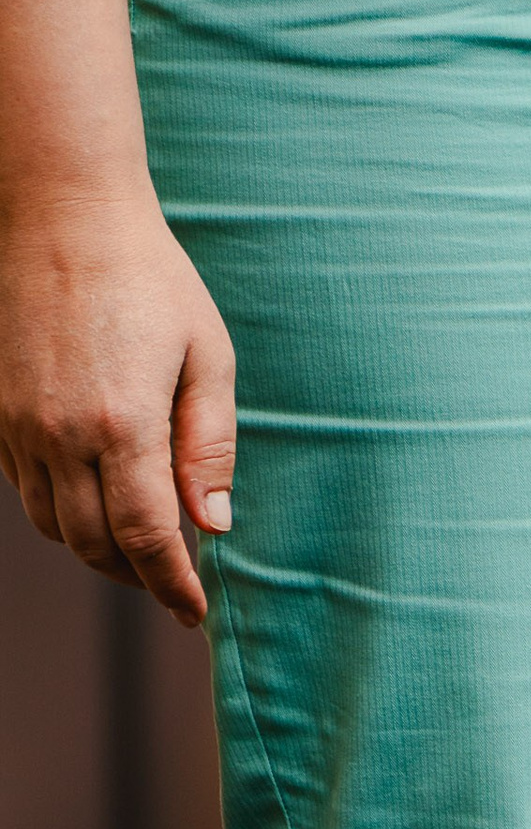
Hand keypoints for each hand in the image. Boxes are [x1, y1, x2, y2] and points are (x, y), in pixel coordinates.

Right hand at [0, 190, 236, 625]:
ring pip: (53, 525)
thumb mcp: (207, 356)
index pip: (145, 537)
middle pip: (94, 545)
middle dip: (136, 577)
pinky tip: (95, 499)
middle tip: (173, 582)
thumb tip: (214, 525)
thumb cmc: (152, 280)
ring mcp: (19, 426)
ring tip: (139, 548)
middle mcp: (60, 435)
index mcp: (122, 424)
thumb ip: (210, 446)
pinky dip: (61, 511)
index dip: (171, 584)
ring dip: (96, 550)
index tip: (193, 610)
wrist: (63, 218)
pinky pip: (25, 489)